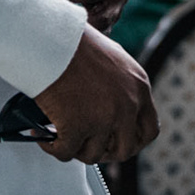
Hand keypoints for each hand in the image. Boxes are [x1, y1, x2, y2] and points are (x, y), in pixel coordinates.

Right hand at [32, 25, 160, 163]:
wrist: (51, 39)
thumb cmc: (74, 43)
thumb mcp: (114, 60)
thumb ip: (121, 86)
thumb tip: (112, 108)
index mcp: (139, 87)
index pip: (149, 130)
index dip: (133, 142)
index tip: (118, 143)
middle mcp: (127, 105)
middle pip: (125, 150)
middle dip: (104, 152)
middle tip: (87, 145)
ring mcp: (104, 118)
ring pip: (93, 154)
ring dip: (76, 148)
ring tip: (61, 135)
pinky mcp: (77, 127)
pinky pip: (65, 152)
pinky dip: (52, 147)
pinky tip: (44, 136)